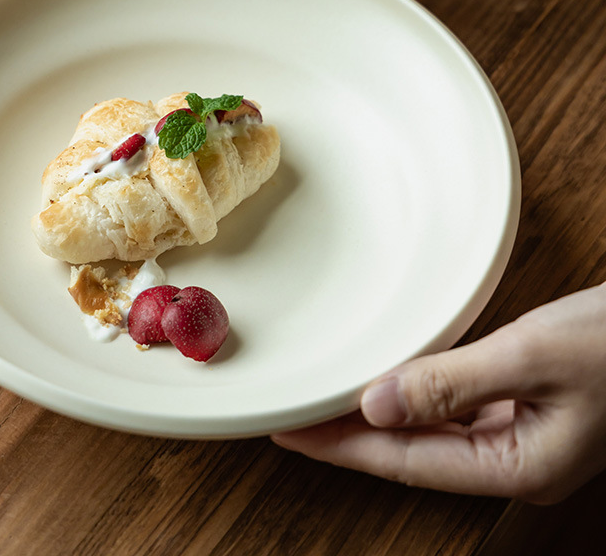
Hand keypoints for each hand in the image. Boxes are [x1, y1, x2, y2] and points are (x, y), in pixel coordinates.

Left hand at [273, 283, 605, 503]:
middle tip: (291, 419)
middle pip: (408, 454)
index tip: (288, 432)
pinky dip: (411, 396)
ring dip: (374, 417)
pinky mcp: (520, 405)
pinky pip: (449, 408)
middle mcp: (512, 459)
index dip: (340, 445)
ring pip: (425, 433)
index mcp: (517, 465)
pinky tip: (385, 385)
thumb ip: (452, 383)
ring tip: (322, 404)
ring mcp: (517, 434)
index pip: (404, 461)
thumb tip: (376, 406)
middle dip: (346, 437)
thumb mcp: (534, 357)